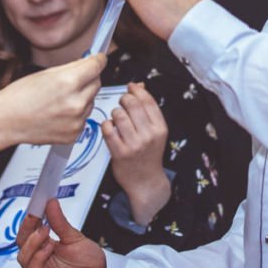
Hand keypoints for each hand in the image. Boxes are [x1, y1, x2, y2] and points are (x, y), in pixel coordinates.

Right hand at [0, 53, 104, 147]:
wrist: (6, 120)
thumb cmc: (20, 96)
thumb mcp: (46, 73)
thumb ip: (72, 67)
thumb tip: (90, 62)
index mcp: (68, 83)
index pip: (97, 66)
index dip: (98, 60)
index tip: (98, 59)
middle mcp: (75, 103)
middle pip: (96, 84)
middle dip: (87, 79)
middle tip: (71, 81)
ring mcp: (76, 121)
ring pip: (90, 102)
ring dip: (82, 98)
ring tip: (59, 100)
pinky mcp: (74, 134)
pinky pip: (84, 118)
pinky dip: (76, 114)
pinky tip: (58, 113)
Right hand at [17, 198, 106, 267]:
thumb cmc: (89, 263)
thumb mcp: (75, 237)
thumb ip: (60, 223)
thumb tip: (51, 204)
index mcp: (46, 245)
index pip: (30, 230)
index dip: (30, 218)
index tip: (34, 204)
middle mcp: (41, 257)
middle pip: (22, 242)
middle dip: (27, 227)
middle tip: (35, 214)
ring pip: (24, 256)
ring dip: (32, 242)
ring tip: (44, 230)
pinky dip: (39, 257)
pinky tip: (49, 248)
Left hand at [103, 83, 170, 225]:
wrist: (146, 182)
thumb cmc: (149, 155)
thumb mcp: (156, 132)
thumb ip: (148, 109)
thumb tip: (139, 85)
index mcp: (160, 128)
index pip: (147, 100)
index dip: (137, 90)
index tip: (131, 88)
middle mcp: (149, 135)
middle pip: (131, 104)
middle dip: (124, 100)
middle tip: (122, 104)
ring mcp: (134, 144)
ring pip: (118, 114)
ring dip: (115, 114)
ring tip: (117, 120)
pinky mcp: (119, 152)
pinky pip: (107, 128)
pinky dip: (106, 126)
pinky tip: (111, 130)